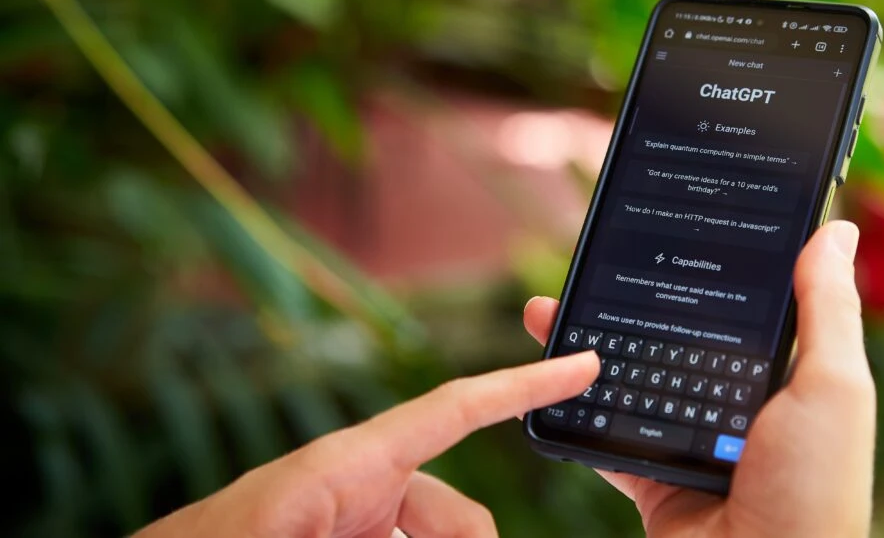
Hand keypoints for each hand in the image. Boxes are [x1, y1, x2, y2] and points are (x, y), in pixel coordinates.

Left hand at [135, 351, 599, 537]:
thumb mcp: (300, 533)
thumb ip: (397, 519)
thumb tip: (475, 530)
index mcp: (346, 466)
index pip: (454, 408)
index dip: (522, 385)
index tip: (582, 365)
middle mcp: (350, 485)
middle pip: (453, 507)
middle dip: (471, 537)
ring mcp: (339, 515)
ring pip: (426, 529)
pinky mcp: (332, 534)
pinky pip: (395, 537)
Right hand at [523, 220, 875, 537]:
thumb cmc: (817, 491)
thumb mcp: (833, 388)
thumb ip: (828, 310)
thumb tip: (837, 230)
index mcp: (780, 376)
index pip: (736, 304)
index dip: (703, 264)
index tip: (669, 224)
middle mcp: (733, 402)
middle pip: (673, 336)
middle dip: (630, 299)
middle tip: (593, 262)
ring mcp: (689, 438)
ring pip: (630, 377)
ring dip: (588, 345)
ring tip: (551, 311)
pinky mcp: (651, 474)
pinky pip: (603, 433)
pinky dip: (572, 408)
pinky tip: (547, 377)